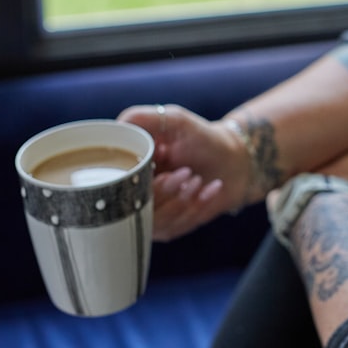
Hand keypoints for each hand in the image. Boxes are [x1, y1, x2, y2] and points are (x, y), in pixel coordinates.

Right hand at [118, 104, 248, 240]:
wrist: (235, 161)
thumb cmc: (202, 138)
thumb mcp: (174, 120)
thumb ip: (140, 118)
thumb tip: (115, 127)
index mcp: (127, 169)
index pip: (113, 183)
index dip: (132, 178)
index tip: (158, 163)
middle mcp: (134, 194)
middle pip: (133, 206)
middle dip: (162, 190)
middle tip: (186, 172)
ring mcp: (152, 215)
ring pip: (155, 220)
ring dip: (181, 199)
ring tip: (197, 178)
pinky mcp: (171, 228)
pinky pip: (177, 226)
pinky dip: (197, 206)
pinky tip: (211, 187)